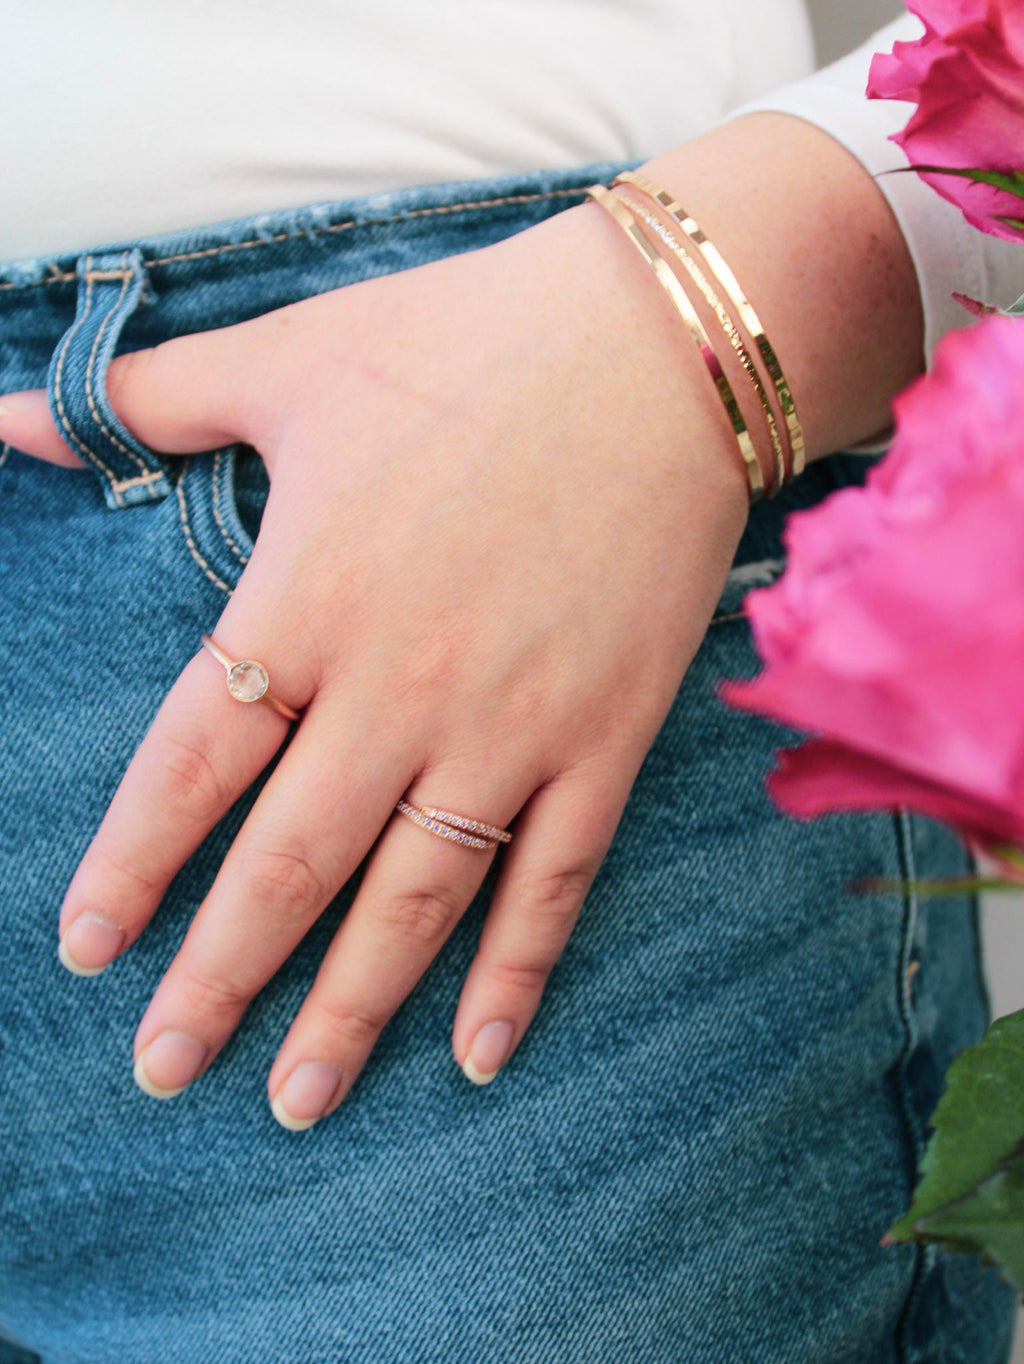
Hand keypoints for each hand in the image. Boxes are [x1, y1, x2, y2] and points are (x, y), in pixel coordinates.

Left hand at [0, 202, 747, 1127]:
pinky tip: (477, 1052)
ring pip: (414, 899)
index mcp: (308, 601)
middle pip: (290, 864)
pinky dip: (516, 971)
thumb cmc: (465, 342)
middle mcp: (400, 688)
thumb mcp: (291, 357)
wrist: (661, 344)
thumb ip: (147, 405)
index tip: (87, 949)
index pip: (193, 766)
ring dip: (351, 1008)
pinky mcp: (606, 737)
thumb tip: (1, 410)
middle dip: (219, 976)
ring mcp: (512, 726)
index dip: (133, 865)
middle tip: (167, 1068)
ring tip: (295, 1098)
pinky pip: (554, 878)